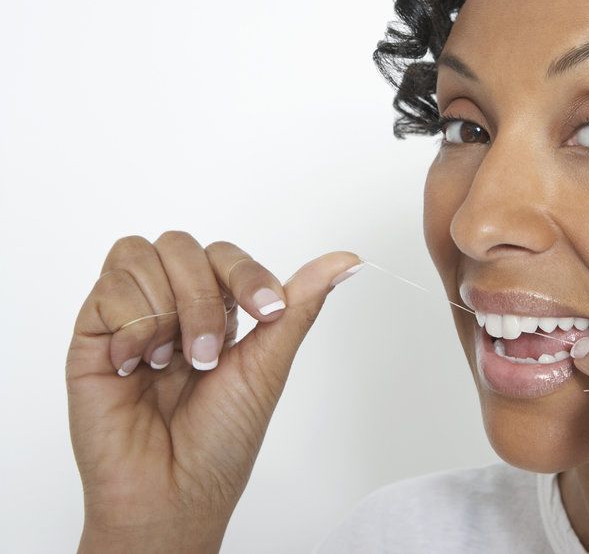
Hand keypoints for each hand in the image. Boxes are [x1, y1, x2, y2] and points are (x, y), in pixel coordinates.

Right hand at [66, 231, 361, 551]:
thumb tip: (347, 259)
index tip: (268, 312)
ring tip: (169, 364)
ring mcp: (129, 317)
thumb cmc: (221, 440)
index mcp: (216, 309)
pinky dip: (131, 327)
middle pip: (182, 246)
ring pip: (140, 255)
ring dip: (166, 312)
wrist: (173, 490)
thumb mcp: (269, 364)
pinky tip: (135, 367)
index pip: (224, 255)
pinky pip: (107, 289)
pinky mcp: (92, 335)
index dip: (245, 273)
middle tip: (207, 356)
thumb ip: (301, 304)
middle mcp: (171, 306)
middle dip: (203, 298)